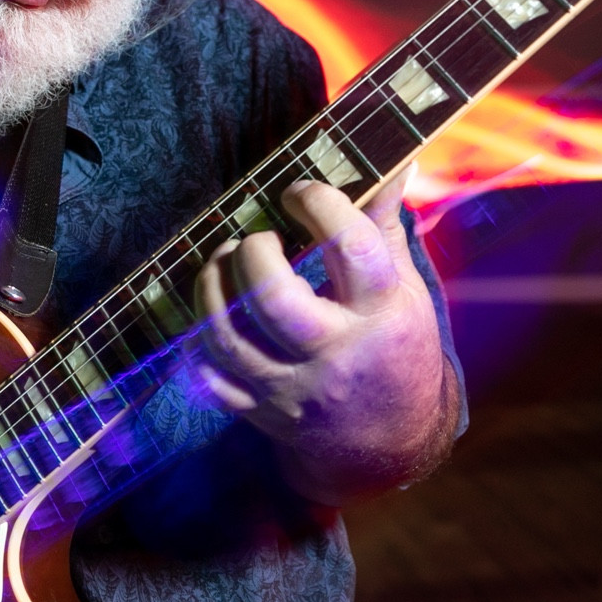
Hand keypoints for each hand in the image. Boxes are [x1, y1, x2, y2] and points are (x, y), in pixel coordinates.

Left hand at [186, 171, 450, 501]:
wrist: (393, 442)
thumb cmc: (397, 345)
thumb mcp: (404, 286)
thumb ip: (384, 224)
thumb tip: (396, 159)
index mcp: (380, 313)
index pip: (350, 247)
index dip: (318, 204)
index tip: (298, 193)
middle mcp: (335, 353)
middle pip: (275, 300)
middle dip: (254, 254)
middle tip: (258, 238)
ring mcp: (293, 389)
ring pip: (229, 339)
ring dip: (211, 288)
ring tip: (223, 261)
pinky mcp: (261, 412)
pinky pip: (211, 381)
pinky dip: (197, 342)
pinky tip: (211, 311)